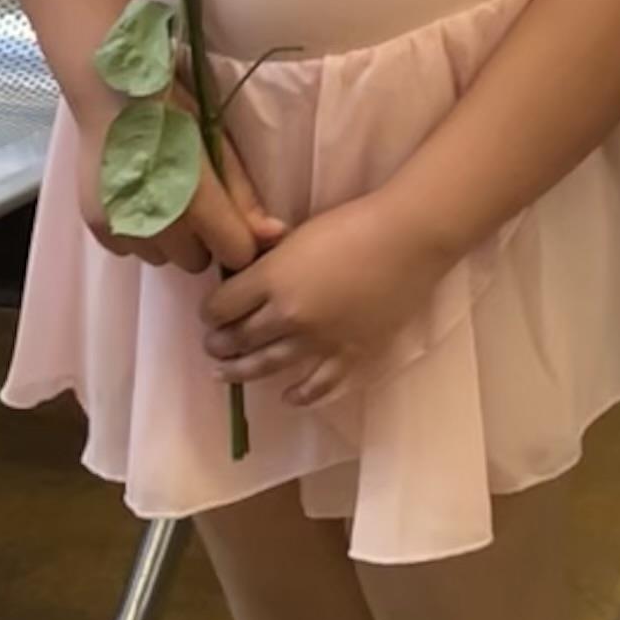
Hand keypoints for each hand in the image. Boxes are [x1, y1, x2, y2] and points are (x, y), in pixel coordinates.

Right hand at [82, 111, 280, 276]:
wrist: (110, 92)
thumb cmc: (173, 110)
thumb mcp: (217, 145)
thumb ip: (244, 197)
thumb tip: (275, 236)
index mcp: (196, 202)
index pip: (235, 253)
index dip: (240, 239)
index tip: (234, 221)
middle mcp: (158, 225)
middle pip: (196, 261)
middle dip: (200, 240)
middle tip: (193, 201)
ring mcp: (123, 229)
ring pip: (161, 258)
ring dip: (167, 239)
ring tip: (160, 195)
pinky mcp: (97, 228)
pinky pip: (129, 249)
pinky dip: (137, 233)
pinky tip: (134, 198)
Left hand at [199, 192, 449, 408]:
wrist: (409, 238)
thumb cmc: (355, 223)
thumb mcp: (299, 234)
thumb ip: (269, 259)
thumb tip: (247, 275)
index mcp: (272, 279)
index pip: (221, 306)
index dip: (210, 312)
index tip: (211, 313)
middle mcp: (288, 316)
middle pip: (239, 338)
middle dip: (219, 344)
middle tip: (212, 346)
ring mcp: (319, 341)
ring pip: (267, 366)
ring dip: (240, 371)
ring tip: (225, 374)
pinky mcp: (351, 355)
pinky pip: (319, 385)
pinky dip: (300, 395)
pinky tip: (288, 396)